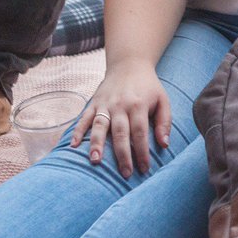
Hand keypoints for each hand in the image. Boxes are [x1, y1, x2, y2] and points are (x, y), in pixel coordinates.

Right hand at [70, 60, 170, 174]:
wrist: (129, 64)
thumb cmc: (148, 87)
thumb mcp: (163, 100)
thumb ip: (164, 122)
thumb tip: (164, 145)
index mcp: (138, 105)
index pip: (140, 133)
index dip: (142, 152)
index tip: (144, 168)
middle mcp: (120, 105)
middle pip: (120, 133)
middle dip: (122, 155)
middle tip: (125, 173)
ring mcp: (105, 104)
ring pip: (99, 126)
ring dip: (96, 144)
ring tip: (95, 161)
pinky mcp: (94, 103)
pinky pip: (84, 118)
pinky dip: (77, 131)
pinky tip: (73, 145)